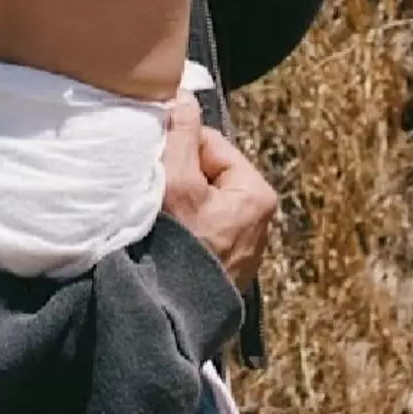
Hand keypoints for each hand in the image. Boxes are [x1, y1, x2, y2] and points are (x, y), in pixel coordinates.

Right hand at [162, 96, 276, 290]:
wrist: (168, 318)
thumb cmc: (177, 247)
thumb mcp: (176, 180)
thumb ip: (180, 132)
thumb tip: (183, 95)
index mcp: (257, 194)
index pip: (208, 144)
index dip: (176, 150)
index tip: (155, 167)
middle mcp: (258, 221)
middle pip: (203, 173)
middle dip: (175, 180)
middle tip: (154, 198)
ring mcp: (241, 248)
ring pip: (197, 203)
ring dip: (174, 206)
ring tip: (156, 222)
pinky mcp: (222, 269)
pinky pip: (197, 232)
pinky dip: (178, 231)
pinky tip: (163, 243)